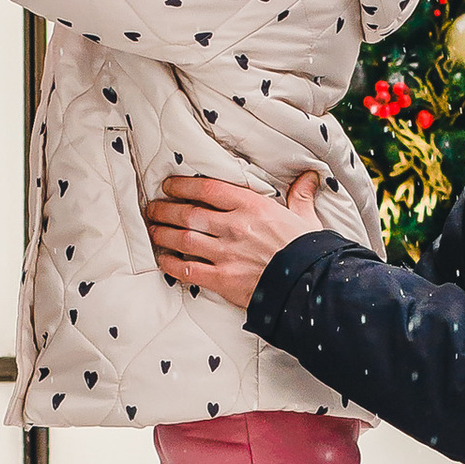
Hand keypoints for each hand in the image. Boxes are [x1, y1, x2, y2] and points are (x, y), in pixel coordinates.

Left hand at [146, 168, 323, 304]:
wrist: (312, 286)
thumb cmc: (309, 252)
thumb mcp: (306, 218)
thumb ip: (300, 196)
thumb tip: (309, 177)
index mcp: (252, 206)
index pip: (207, 189)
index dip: (183, 186)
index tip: (169, 186)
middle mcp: (234, 227)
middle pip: (187, 213)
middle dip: (165, 209)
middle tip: (152, 208)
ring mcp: (225, 254)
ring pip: (182, 239)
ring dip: (162, 234)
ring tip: (152, 230)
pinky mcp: (222, 280)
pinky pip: (187, 270)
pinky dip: (171, 265)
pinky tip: (163, 260)